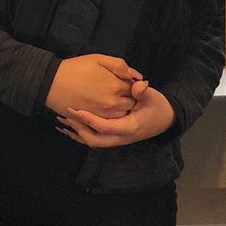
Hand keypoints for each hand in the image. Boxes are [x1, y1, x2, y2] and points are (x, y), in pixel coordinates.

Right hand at [44, 54, 145, 118]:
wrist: (53, 83)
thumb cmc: (76, 68)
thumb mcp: (99, 59)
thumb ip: (120, 66)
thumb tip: (137, 76)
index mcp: (116, 86)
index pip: (135, 88)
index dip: (130, 84)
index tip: (122, 80)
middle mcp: (113, 103)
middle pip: (131, 103)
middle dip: (128, 96)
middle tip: (116, 88)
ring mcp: (104, 115)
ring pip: (122, 114)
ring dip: (121, 107)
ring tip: (108, 97)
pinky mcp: (95, 121)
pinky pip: (110, 121)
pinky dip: (110, 115)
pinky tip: (102, 105)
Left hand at [56, 86, 174, 148]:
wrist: (164, 121)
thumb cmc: (157, 107)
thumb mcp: (153, 97)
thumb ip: (143, 91)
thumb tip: (138, 84)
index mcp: (129, 128)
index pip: (105, 127)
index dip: (90, 119)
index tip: (76, 109)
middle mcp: (120, 138)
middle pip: (94, 139)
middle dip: (78, 127)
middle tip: (65, 113)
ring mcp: (116, 140)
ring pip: (92, 141)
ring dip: (76, 132)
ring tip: (61, 119)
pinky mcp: (113, 138)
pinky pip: (93, 139)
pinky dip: (79, 135)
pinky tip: (67, 128)